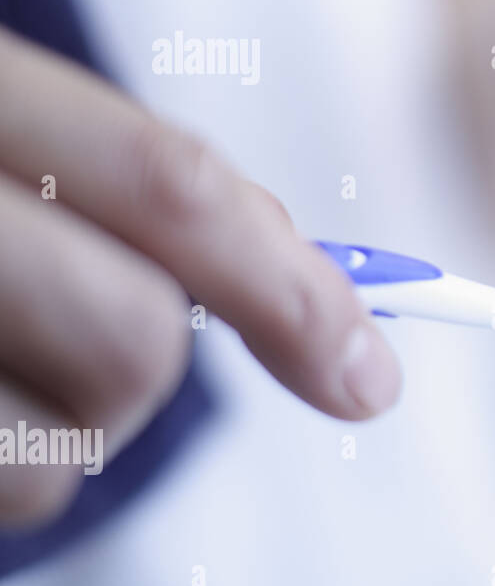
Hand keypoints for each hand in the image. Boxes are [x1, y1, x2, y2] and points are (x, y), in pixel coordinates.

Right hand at [0, 29, 400, 524]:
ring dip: (55, 440)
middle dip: (147, 368)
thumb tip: (313, 281)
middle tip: (95, 343)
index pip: (169, 188)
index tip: (369, 373)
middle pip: (131, 343)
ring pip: (51, 462)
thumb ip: (141, 183)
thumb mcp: (10, 122)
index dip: (293, 286)